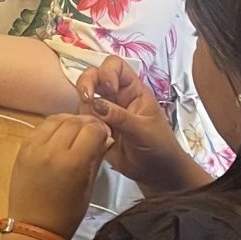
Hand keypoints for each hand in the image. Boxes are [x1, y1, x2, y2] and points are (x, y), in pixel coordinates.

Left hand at [8, 114, 110, 236]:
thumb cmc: (67, 213)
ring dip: (69, 121)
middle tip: (92, 131)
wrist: (35, 227)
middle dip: (87, 123)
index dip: (102, 129)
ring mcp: (35, 148)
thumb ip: (97, 158)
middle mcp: (53, 151)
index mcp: (74, 163)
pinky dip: (52, 126)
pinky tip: (59, 133)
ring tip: (76, 129)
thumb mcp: (89, 187)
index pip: (92, 130)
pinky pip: (39, 127)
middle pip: (74, 121)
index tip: (104, 135)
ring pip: (56, 119)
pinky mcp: (22, 149)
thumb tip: (106, 138)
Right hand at [70, 55, 203, 194]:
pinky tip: (91, 135)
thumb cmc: (159, 147)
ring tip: (97, 126)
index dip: (107, 71)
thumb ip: (121, 117)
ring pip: (85, 98)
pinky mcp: (96, 127)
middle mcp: (116, 97)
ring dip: (85, 108)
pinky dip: (81, 123)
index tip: (108, 88)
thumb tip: (95, 103)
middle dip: (86, 84)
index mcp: (133, 90)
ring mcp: (104, 112)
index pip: (115, 66)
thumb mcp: (143, 131)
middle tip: (86, 100)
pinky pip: (82, 118)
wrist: (156, 174)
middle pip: (93, 76)